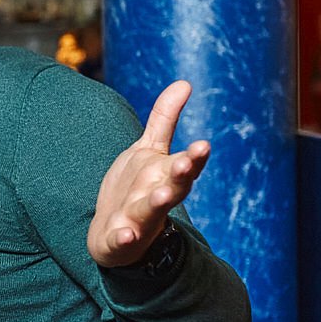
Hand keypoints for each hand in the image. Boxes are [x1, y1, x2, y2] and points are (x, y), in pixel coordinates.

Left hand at [88, 79, 211, 267]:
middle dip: (182, 175)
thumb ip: (165, 119)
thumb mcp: (149, 150)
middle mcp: (158, 195)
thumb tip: (185, 82)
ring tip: (161, 195)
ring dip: (157, 202)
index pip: (185, 163)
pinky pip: (123, 239)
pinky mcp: (121, 238)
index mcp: (166, 174)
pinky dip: (125, 237)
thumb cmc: (138, 187)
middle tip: (187, 165)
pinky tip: (125, 233)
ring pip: (151, 210)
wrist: (116, 236)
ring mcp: (140, 218)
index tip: (204, 145)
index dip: (194, 156)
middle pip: (175, 185)